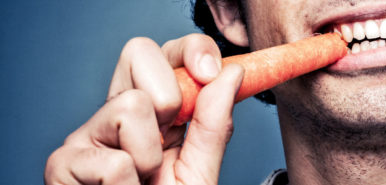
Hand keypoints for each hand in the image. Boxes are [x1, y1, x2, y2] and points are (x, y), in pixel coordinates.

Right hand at [45, 34, 243, 184]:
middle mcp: (114, 115)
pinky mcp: (63, 164)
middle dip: (169, 98)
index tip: (211, 70)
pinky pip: (115, 162)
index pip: (162, 53)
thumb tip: (232, 73)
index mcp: (149, 113)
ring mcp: (86, 136)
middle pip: (138, 52)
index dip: (190, 50)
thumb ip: (213, 124)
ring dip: (151, 158)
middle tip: (167, 142)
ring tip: (141, 183)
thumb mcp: (200, 170)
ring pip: (131, 106)